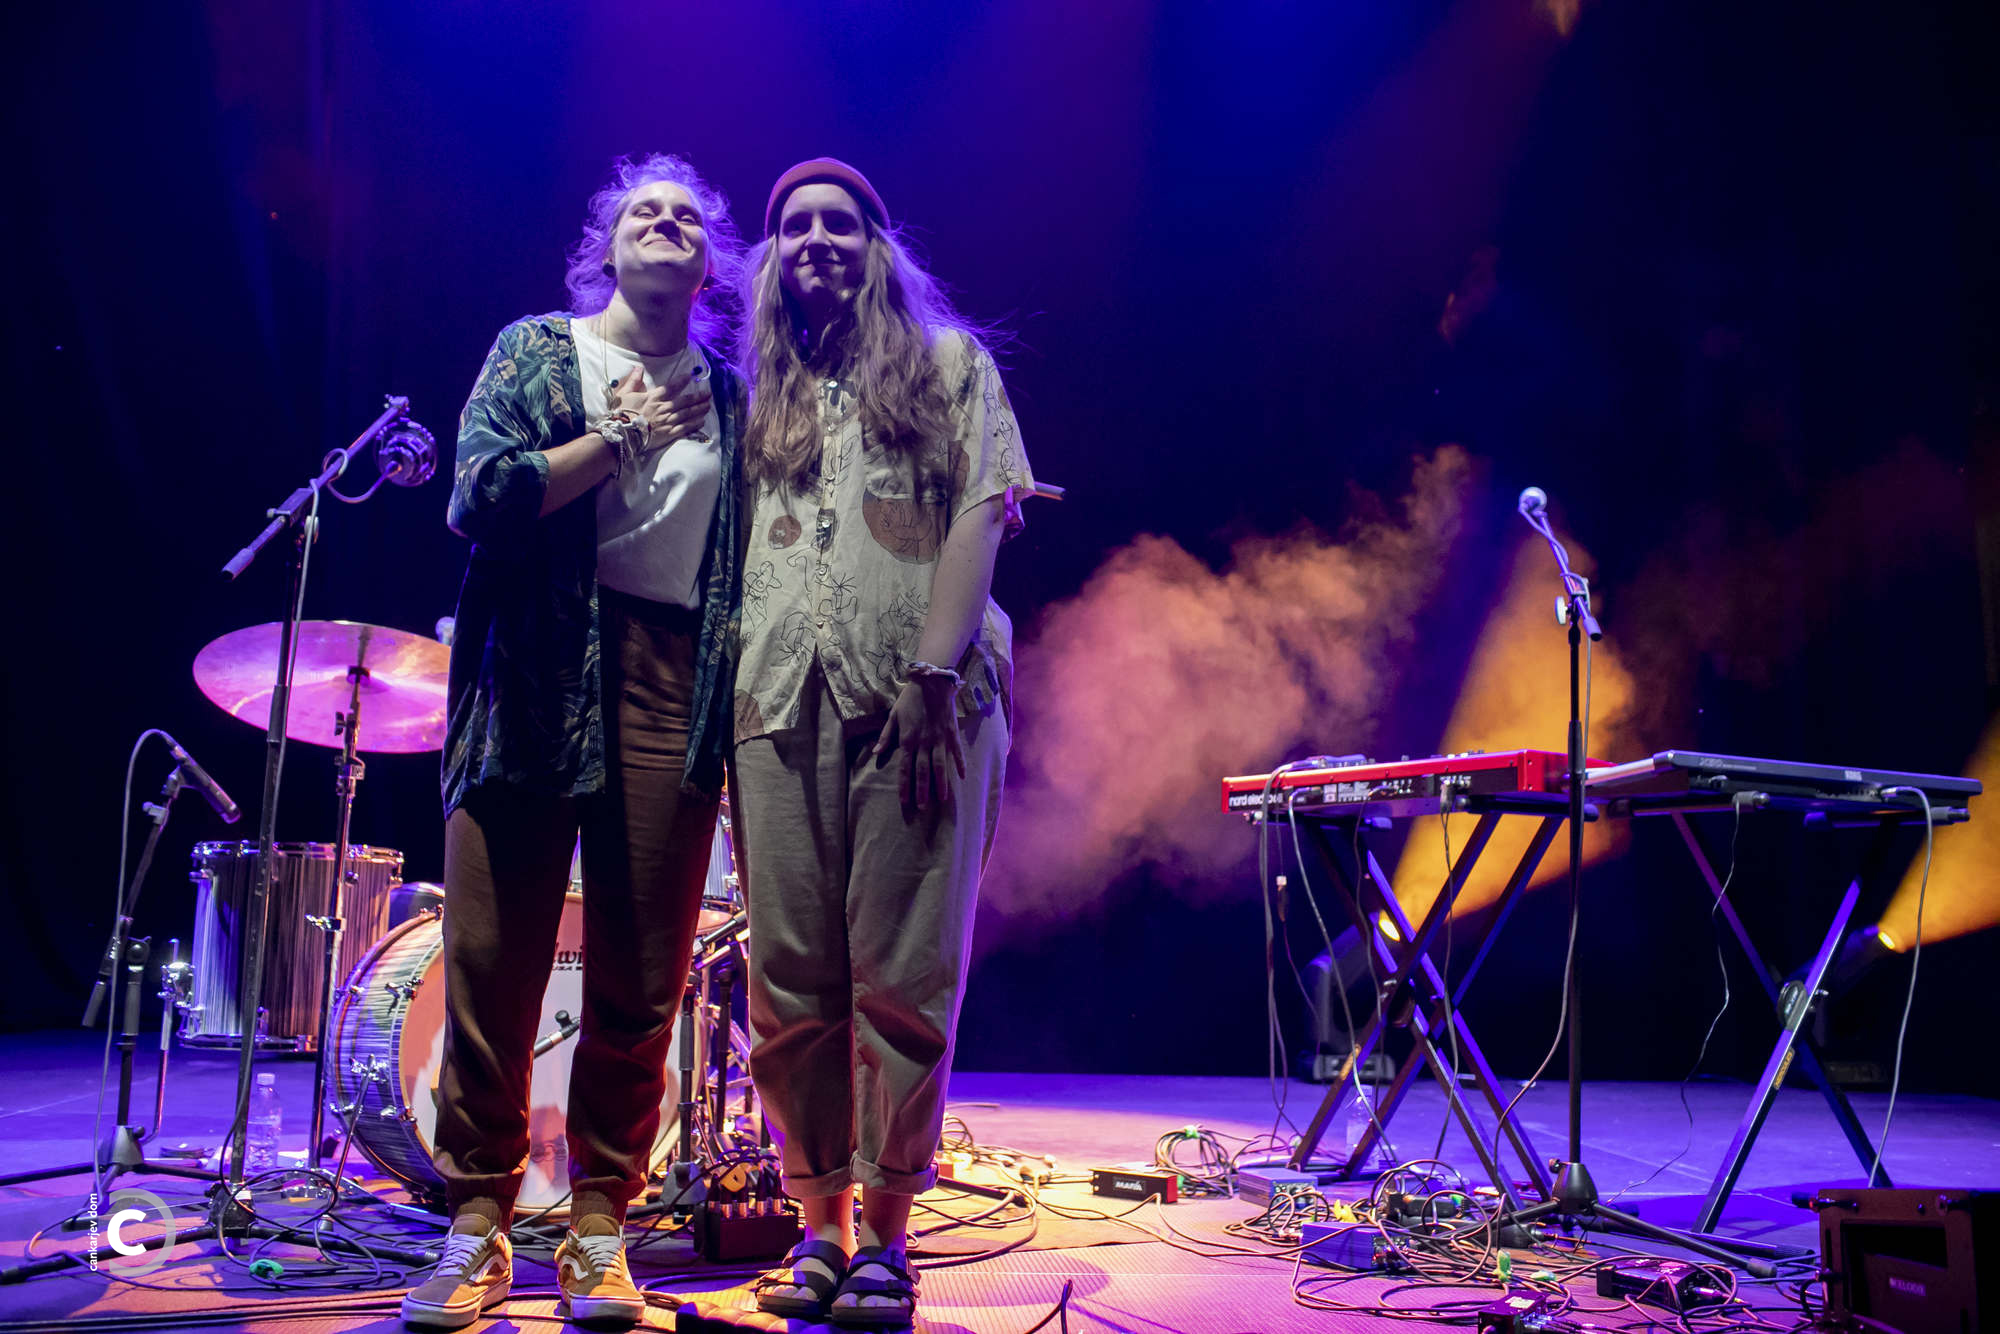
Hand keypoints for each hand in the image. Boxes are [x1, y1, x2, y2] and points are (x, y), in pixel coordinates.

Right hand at [606, 366, 712, 448]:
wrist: (622, 434)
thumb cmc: (621, 414)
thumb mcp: (624, 394)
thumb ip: (633, 381)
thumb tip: (638, 368)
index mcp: (653, 397)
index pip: (671, 387)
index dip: (682, 381)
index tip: (690, 376)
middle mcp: (664, 408)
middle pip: (685, 401)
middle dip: (698, 396)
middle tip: (708, 393)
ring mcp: (668, 421)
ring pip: (688, 413)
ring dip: (699, 409)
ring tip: (708, 405)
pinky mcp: (669, 434)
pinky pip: (685, 428)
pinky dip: (695, 424)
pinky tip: (702, 421)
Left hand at [871, 678, 965, 814]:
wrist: (931, 682)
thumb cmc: (909, 699)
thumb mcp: (893, 716)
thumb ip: (886, 736)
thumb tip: (876, 753)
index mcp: (907, 740)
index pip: (905, 768)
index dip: (904, 786)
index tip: (904, 801)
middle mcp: (923, 743)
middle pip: (923, 772)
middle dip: (922, 790)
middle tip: (923, 807)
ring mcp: (939, 739)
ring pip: (940, 765)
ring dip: (941, 783)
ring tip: (942, 798)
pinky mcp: (951, 733)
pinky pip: (956, 752)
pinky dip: (960, 764)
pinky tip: (962, 777)